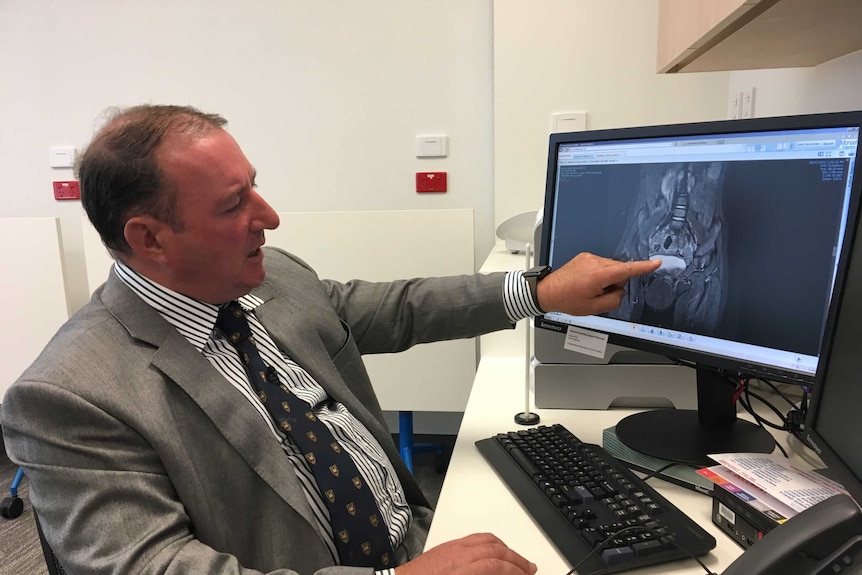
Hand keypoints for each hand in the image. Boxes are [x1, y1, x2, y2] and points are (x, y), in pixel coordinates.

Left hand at [394, 533, 536, 574]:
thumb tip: (498, 574)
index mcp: (460, 570)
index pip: (495, 566)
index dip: (515, 571)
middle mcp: (458, 555)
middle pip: (495, 550)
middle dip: (516, 559)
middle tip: (530, 569)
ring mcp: (452, 547)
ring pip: (487, 540)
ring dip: (506, 549)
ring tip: (517, 559)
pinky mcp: (448, 545)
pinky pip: (475, 537)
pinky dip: (491, 542)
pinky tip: (497, 549)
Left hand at [536, 253, 659, 315]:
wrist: (548, 291)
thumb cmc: (567, 300)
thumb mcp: (594, 308)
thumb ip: (613, 300)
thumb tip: (620, 292)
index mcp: (600, 275)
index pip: (628, 270)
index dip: (644, 267)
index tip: (656, 263)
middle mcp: (595, 262)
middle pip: (619, 270)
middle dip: (616, 282)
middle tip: (601, 294)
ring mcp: (589, 258)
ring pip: (610, 267)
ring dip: (607, 278)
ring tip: (590, 289)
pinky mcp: (584, 257)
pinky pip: (600, 265)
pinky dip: (599, 274)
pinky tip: (587, 283)